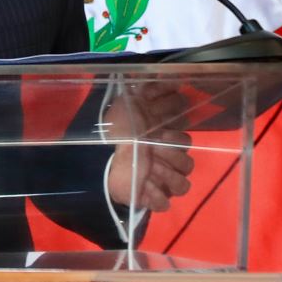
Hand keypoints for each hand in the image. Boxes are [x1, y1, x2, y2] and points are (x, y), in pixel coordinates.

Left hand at [105, 88, 193, 211]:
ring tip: (148, 170)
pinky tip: (143, 186)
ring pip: (183, 185)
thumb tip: (170, 77)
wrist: (94, 156)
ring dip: (167, 177)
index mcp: (164, 143)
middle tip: (152, 150)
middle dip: (171, 156)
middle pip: (187, 164)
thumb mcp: (129, 104)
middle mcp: (165, 162)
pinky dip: (156, 197)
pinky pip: (165, 203)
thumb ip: (150, 92)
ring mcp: (159, 182)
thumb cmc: (113, 129)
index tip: (161, 133)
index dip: (176, 139)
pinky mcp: (150, 198)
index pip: (185, 143)